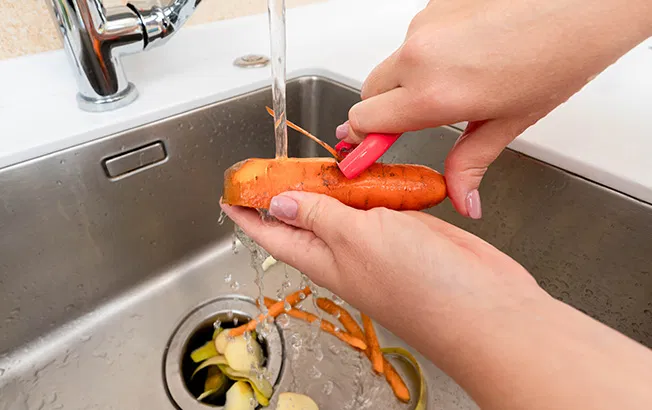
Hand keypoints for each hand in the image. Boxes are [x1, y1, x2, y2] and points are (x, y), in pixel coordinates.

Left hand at [221, 193, 651, 408]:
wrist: (486, 309)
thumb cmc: (419, 281)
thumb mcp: (356, 239)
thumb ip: (319, 215)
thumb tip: (278, 203)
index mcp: (323, 258)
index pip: (272, 233)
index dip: (247, 213)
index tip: (228, 193)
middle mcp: (346, 252)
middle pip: (306, 216)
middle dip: (286, 191)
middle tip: (272, 162)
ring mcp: (380, 243)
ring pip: (346, 208)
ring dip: (332, 184)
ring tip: (316, 159)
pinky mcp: (411, 234)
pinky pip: (382, 205)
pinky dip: (376, 185)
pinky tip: (373, 169)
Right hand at [336, 0, 651, 218]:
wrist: (583, 4)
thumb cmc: (556, 55)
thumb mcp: (508, 122)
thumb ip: (470, 164)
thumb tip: (461, 198)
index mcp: (433, 94)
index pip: (364, 122)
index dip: (361, 141)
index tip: (359, 153)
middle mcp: (418, 56)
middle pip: (367, 93)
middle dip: (380, 112)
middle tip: (408, 123)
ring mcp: (423, 25)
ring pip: (393, 64)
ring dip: (408, 80)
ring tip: (454, 82)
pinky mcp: (432, 5)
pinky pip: (414, 39)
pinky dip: (428, 53)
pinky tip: (463, 55)